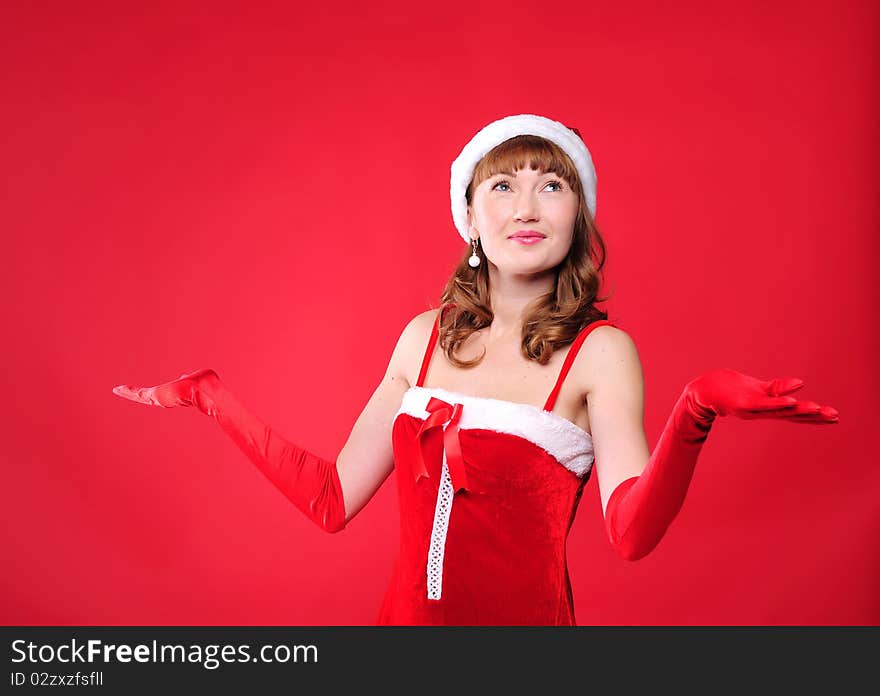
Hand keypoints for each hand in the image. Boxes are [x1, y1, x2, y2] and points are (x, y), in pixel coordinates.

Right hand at [112, 368, 220, 412]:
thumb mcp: (198, 377)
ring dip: (130, 393)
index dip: (163, 391)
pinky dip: (128, 391)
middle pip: (152, 397)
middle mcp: (169, 400)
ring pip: (142, 397)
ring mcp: (161, 400)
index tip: (156, 389)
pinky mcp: (154, 397)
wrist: (203, 391)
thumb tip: (185, 376)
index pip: (168, 393)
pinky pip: (138, 394)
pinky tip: (118, 389)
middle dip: (142, 394)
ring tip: (119, 390)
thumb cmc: (206, 384)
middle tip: (130, 391)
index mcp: (180, 395)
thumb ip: (192, 377)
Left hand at [687, 368, 838, 423]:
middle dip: (814, 416)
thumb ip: (778, 388)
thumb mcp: (758, 388)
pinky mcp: (743, 404)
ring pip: (780, 410)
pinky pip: (764, 403)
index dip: (815, 416)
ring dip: (799, 410)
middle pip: (793, 414)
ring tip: (819, 409)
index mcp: (769, 409)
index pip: (796, 414)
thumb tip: (801, 385)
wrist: (705, 391)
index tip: (835, 417)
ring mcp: (754, 409)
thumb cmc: (732, 390)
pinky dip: (778, 402)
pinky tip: (792, 400)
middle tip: (835, 417)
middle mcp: (764, 412)